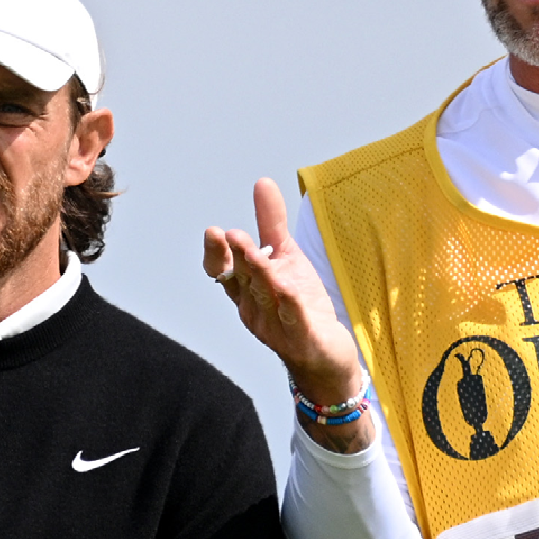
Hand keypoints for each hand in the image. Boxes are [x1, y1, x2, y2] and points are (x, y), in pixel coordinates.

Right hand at [204, 179, 370, 450]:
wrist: (323, 356)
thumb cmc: (299, 305)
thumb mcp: (286, 259)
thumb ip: (271, 223)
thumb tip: (261, 182)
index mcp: (246, 290)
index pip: (224, 271)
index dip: (217, 254)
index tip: (215, 232)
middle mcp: (254, 308)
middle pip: (244, 281)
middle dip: (238, 258)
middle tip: (231, 235)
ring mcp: (276, 326)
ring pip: (266, 299)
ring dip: (262, 278)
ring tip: (260, 257)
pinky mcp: (302, 340)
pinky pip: (295, 322)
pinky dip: (292, 308)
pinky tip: (292, 292)